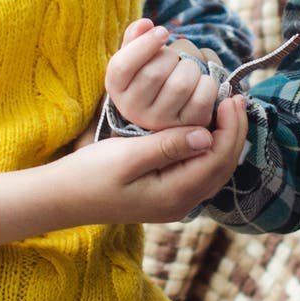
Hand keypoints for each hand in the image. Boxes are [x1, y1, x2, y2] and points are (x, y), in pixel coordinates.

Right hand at [0, 94, 247, 246]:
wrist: (62, 198)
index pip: (217, 159)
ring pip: (213, 170)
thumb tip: (205, 135)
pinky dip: (209, 148)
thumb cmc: (89, 175)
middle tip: (237, 97)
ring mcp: (174, 201)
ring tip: (227, 109)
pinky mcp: (165, 195)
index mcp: (174, 194)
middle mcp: (181, 203)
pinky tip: (206, 127)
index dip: (230, 128)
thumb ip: (167, 146)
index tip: (232, 98)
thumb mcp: (126, 156)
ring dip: (225, 139)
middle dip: (234, 132)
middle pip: (223, 167)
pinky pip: (199, 171)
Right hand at [103, 17, 222, 131]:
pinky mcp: (186, 127)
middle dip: (171, 56)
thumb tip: (146, 24)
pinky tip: (201, 81)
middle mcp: (133, 110)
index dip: (145, 43)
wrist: (165, 107)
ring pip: (180, 85)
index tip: (163, 32)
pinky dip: (207, 83)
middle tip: (175, 57)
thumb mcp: (135, 57)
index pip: (122, 66)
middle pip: (154, 74)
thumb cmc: (149, 74)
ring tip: (187, 69)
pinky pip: (201, 99)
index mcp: (116, 88)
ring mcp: (159, 123)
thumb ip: (135, 38)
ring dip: (190, 68)